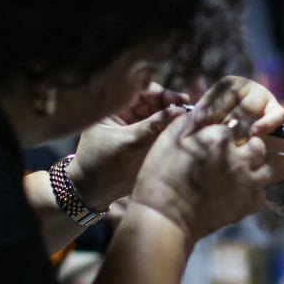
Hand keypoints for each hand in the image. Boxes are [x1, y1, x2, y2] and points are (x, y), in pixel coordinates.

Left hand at [69, 84, 191, 209]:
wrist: (94, 192)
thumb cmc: (103, 165)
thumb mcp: (129, 144)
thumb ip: (154, 126)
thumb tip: (181, 111)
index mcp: (112, 106)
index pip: (141, 90)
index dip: (162, 94)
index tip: (180, 101)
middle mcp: (124, 112)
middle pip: (154, 101)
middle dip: (171, 106)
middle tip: (189, 112)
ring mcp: (134, 125)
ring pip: (159, 115)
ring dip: (173, 118)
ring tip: (190, 122)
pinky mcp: (142, 139)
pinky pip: (160, 129)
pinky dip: (171, 130)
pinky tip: (183, 131)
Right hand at [129, 111, 272, 244]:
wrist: (165, 218)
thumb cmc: (161, 177)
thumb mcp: (169, 140)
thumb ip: (192, 121)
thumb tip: (206, 111)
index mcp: (219, 138)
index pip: (237, 126)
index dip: (229, 135)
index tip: (219, 143)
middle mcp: (238, 157)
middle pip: (257, 145)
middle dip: (248, 147)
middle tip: (232, 157)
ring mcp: (247, 182)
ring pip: (264, 168)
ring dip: (254, 169)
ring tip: (237, 175)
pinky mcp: (248, 204)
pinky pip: (261, 193)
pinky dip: (252, 192)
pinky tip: (236, 192)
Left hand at [186, 76, 283, 139]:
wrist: (261, 138)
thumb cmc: (232, 129)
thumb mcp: (216, 119)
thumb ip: (203, 118)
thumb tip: (182, 123)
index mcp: (226, 85)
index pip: (212, 100)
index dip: (201, 116)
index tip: (191, 130)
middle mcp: (244, 86)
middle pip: (230, 104)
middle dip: (219, 122)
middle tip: (209, 136)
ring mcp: (263, 96)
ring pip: (249, 109)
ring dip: (239, 124)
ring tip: (230, 138)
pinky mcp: (277, 110)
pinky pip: (273, 116)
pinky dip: (264, 124)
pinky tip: (254, 134)